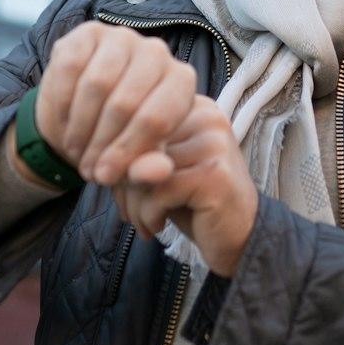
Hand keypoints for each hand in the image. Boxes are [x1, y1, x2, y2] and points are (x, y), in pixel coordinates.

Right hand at [35, 22, 197, 185]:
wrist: (87, 113)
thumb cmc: (122, 137)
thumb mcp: (137, 160)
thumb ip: (150, 167)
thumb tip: (159, 172)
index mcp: (181, 81)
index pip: (156, 119)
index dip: (127, 153)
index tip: (106, 178)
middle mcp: (157, 51)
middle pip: (124, 103)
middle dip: (101, 144)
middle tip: (88, 169)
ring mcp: (123, 37)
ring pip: (96, 85)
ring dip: (80, 127)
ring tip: (76, 151)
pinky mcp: (88, 32)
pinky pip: (70, 68)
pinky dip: (62, 104)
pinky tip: (64, 124)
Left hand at [113, 96, 258, 275]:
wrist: (240, 238)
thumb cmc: (194, 202)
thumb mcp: (158, 174)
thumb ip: (132, 159)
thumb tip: (103, 165)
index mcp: (193, 106)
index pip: (136, 121)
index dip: (117, 156)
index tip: (118, 187)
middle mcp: (207, 117)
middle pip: (139, 143)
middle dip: (123, 184)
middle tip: (129, 212)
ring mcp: (214, 144)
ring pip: (144, 169)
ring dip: (134, 205)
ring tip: (143, 222)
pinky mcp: (214, 175)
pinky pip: (158, 191)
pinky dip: (148, 216)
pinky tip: (157, 227)